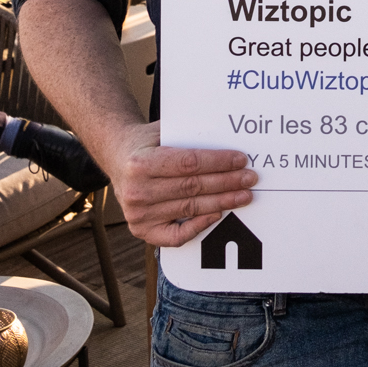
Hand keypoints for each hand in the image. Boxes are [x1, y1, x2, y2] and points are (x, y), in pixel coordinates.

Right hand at [96, 122, 256, 245]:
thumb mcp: (162, 130)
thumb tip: (226, 135)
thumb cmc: (147, 142)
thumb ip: (188, 134)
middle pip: (192, 188)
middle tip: (250, 179)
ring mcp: (138, 214)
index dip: (218, 162)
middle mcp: (137, 191)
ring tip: (244, 195)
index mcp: (141, 163)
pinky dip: (199, 226)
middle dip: (227, 183)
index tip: (240, 160)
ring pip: (190, 209)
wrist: (117, 157)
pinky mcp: (142, 230)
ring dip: (222, 202)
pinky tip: (217, 214)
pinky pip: (176, 236)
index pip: (188, 163)